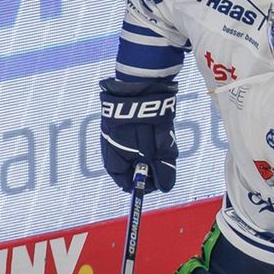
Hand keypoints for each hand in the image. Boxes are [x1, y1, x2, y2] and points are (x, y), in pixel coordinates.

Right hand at [98, 78, 177, 192]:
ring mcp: (111, 133)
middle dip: (144, 169)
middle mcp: (109, 146)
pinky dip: (140, 141)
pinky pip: (128, 139)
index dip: (141, 185)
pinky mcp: (116, 121)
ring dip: (144, 154)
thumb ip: (161, 170)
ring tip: (157, 145)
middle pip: (126, 168)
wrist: (139, 86)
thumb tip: (165, 187)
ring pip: (129, 153)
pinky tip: (151, 134)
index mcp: (114, 157)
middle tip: (161, 163)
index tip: (157, 182)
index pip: (124, 182)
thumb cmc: (147, 121)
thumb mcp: (159, 149)